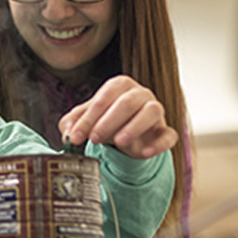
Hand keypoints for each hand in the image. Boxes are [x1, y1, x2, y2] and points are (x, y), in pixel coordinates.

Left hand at [59, 75, 178, 158]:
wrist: (124, 137)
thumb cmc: (104, 121)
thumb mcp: (84, 121)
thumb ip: (72, 124)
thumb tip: (68, 134)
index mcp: (119, 85)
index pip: (104, 97)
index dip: (88, 118)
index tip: (76, 136)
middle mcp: (140, 93)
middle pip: (127, 102)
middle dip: (108, 121)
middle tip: (94, 138)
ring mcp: (156, 111)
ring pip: (151, 111)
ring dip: (134, 126)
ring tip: (119, 142)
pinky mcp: (165, 131)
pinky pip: (168, 135)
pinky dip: (158, 144)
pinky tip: (144, 152)